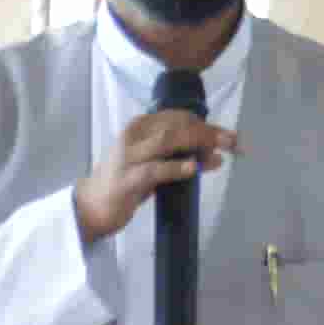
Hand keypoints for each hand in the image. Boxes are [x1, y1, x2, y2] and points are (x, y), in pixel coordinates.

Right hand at [72, 107, 230, 243]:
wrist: (90, 207)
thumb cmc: (124, 184)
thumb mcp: (154, 165)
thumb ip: (180, 158)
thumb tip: (214, 156)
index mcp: (140, 127)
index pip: (179, 117)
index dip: (207, 124)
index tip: (228, 136)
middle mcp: (133, 136)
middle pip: (177, 125)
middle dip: (208, 132)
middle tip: (232, 141)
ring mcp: (129, 157)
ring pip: (168, 141)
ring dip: (198, 143)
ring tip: (219, 150)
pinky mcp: (127, 179)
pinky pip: (155, 170)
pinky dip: (176, 168)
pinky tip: (193, 168)